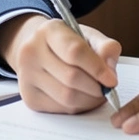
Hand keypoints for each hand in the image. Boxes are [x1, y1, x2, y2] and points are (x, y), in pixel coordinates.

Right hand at [0, 14, 120, 113]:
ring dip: (89, 100)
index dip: (97, 68)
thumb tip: (110, 69)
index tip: (112, 80)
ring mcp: (26, 76)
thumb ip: (105, 47)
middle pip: (71, 77)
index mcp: (49, 31)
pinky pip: (60, 108)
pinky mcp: (29, 97)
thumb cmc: (68, 44)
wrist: (38, 50)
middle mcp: (31, 52)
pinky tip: (83, 98)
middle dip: (95, 87)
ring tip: (98, 94)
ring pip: (66, 97)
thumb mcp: (88, 36)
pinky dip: (78, 107)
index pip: (75, 51)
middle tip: (107, 89)